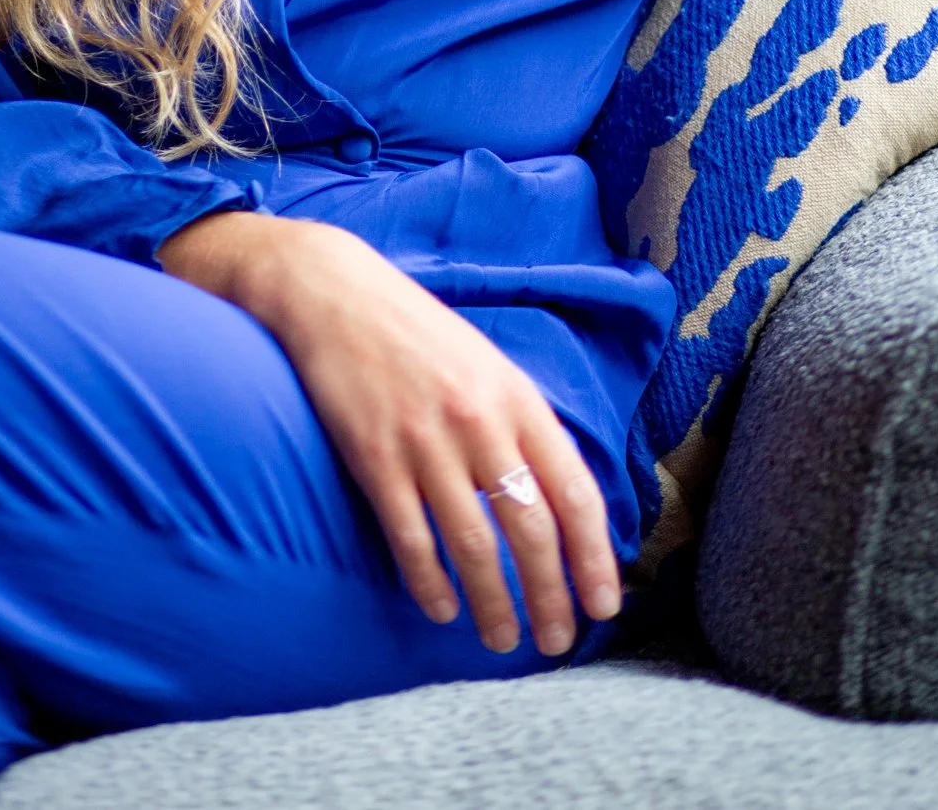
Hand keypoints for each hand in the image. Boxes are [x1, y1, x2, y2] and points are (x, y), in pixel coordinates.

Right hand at [160, 209, 621, 656]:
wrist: (334, 293)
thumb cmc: (418, 334)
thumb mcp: (488, 366)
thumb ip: (523, 426)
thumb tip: (561, 500)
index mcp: (517, 397)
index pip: (574, 491)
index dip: (594, 556)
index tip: (603, 604)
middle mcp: (479, 422)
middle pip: (531, 530)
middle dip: (551, 597)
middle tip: (555, 642)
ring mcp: (425, 442)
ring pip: (474, 547)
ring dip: (494, 605)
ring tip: (503, 641)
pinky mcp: (375, 458)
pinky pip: (411, 539)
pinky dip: (430, 584)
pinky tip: (441, 609)